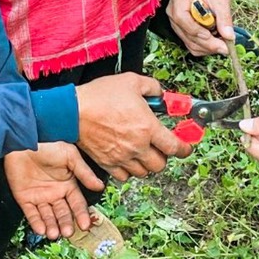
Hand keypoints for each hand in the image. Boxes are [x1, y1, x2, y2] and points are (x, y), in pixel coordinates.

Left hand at [4, 143, 102, 239]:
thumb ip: (84, 173)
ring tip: (55, 234)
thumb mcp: (71, 157)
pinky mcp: (24, 197)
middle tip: (68, 232)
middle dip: (66, 223)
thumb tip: (100, 186)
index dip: (81, 214)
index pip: (77, 204)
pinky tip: (41, 230)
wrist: (25, 139)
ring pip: (48, 216)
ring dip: (52, 226)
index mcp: (68, 184)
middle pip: (63, 213)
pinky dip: (36, 223)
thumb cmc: (49, 144)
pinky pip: (31, 213)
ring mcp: (39, 196)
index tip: (85, 225)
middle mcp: (55, 193)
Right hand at [74, 72, 192, 181]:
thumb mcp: (131, 82)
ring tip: (142, 152)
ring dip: (146, 164)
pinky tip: (127, 158)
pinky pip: (125, 176)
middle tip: (160, 146)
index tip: (185, 147)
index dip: (185, 149)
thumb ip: (152, 87)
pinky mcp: (108, 163)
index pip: (175, 147)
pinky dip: (129, 170)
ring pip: (144, 172)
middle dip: (164, 156)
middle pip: (161, 164)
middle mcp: (138, 146)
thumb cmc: (100, 96)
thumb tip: (161, 93)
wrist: (73, 111)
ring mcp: (122, 157)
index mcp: (148, 128)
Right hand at [165, 0, 240, 56]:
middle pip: (186, 33)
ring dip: (207, 47)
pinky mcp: (182, 31)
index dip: (195, 29)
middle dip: (207, 43)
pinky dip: (205, 47)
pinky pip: (192, 45)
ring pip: (189, 42)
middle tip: (225, 47)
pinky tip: (217, 44)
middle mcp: (173, 11)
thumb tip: (229, 36)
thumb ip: (224, 17)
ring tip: (224, 44)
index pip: (181, 17)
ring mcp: (176, 23)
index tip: (210, 36)